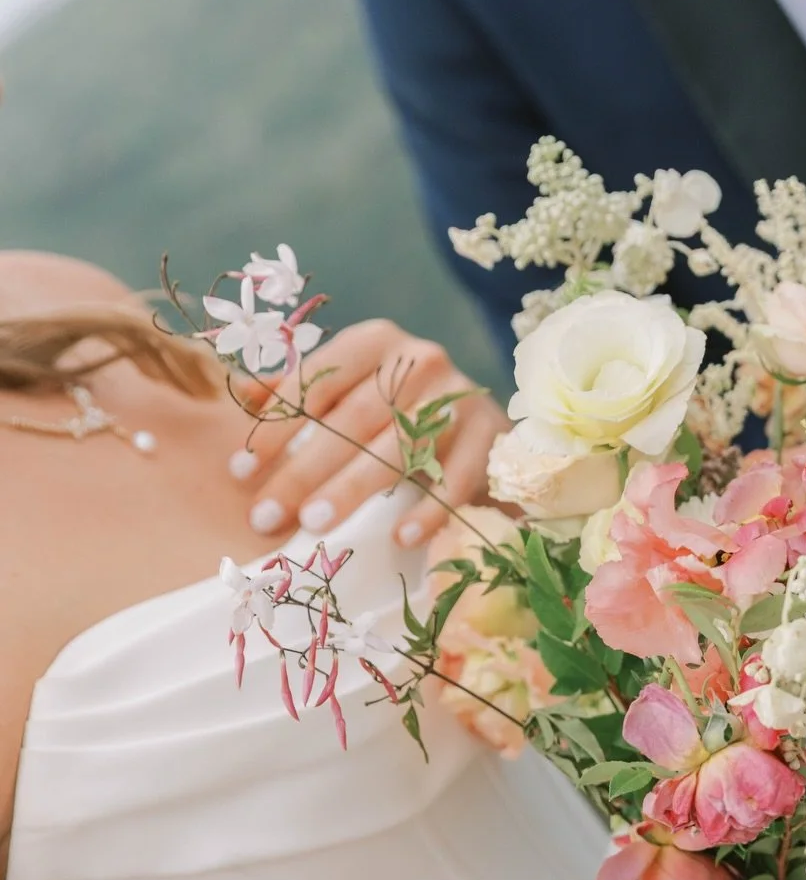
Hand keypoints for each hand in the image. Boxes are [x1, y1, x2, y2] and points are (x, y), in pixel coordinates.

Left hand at [229, 319, 507, 548]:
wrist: (484, 422)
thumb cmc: (403, 407)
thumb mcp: (353, 387)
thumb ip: (302, 390)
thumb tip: (240, 395)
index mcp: (377, 341)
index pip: (317, 381)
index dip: (276, 426)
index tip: (240, 470)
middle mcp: (421, 360)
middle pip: (352, 419)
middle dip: (303, 469)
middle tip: (266, 515)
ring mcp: (460, 397)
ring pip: (399, 448)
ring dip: (353, 489)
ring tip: (315, 524)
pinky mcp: (490, 436)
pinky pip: (456, 479)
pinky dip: (429, 511)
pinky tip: (401, 538)